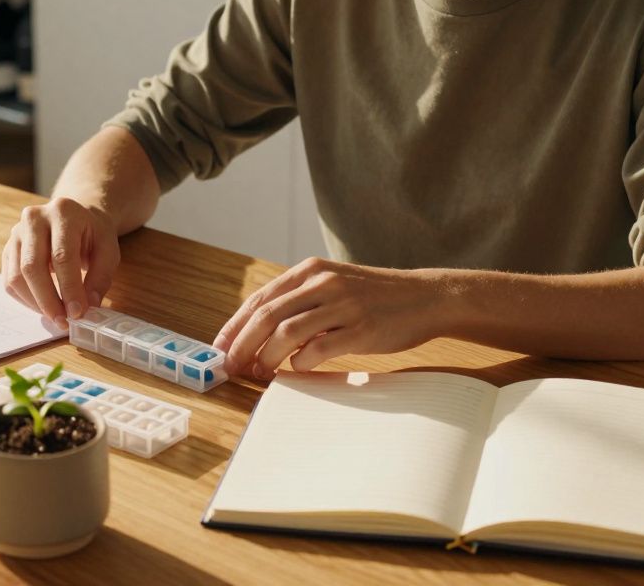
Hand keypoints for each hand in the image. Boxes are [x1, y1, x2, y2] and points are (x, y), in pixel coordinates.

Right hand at [2, 198, 120, 329]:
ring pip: (16, 276)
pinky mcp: (8, 249)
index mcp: (63, 212)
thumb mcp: (108, 250)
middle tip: (63, 321)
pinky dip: (26, 299)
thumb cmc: (92, 234)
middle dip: (48, 300)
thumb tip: (88, 306)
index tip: (77, 313)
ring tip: (56, 315)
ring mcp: (16, 233)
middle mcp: (34, 218)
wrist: (74, 217)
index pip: (62, 255)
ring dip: (35, 303)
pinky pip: (9, 281)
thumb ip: (100, 277)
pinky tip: (44, 306)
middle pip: (32, 266)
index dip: (69, 288)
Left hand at [211, 257, 439, 378]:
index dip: (234, 326)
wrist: (424, 298)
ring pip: (286, 333)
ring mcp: (342, 305)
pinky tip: (298, 369)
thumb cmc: (374, 298)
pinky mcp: (361, 329)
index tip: (219, 348)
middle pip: (266, 316)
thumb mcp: (333, 285)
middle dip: (242, 345)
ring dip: (266, 358)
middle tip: (231, 367)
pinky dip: (301, 363)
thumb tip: (256, 332)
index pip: (259, 299)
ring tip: (261, 373)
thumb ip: (299, 301)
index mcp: (310, 271)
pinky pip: (318, 349)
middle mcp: (323, 283)